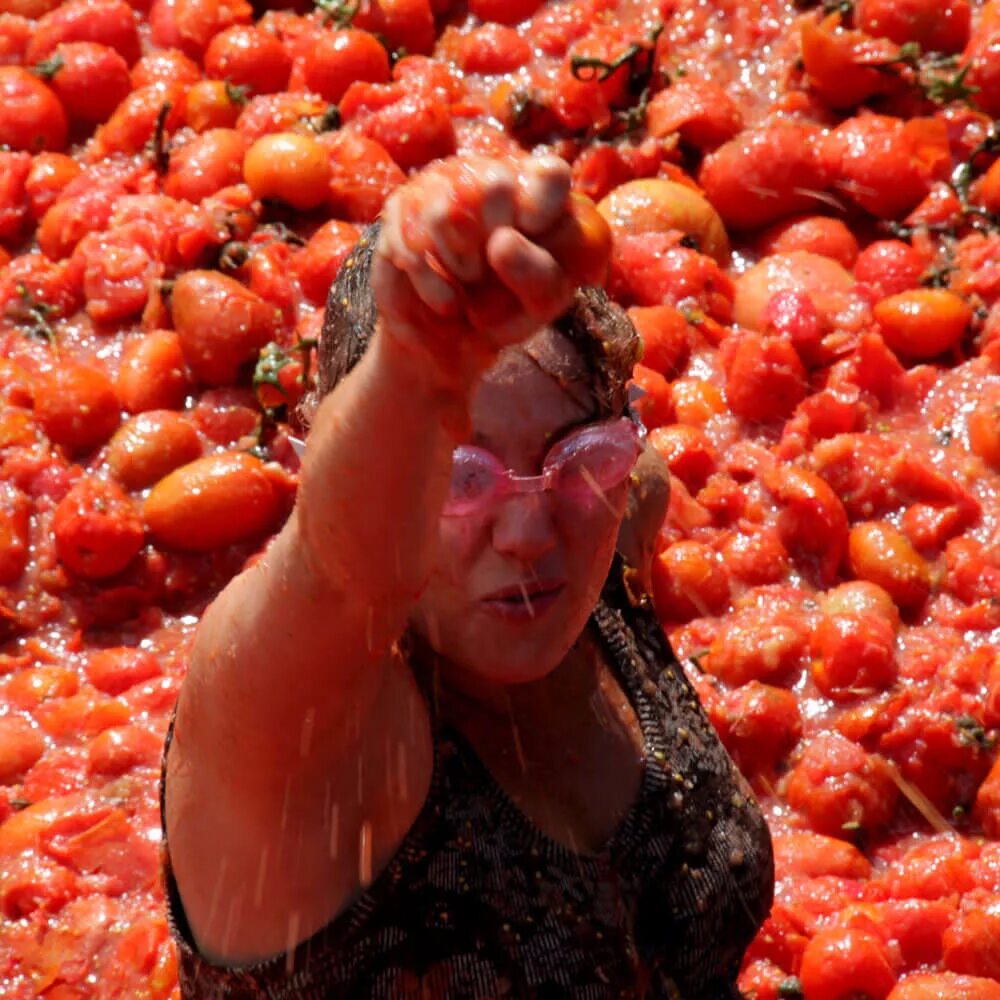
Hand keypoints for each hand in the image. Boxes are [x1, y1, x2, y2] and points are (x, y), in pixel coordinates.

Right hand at [371, 154, 606, 392]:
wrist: (448, 338)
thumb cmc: (505, 312)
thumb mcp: (539, 303)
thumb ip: (538, 273)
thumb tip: (501, 240)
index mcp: (536, 193)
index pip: (551, 174)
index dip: (543, 207)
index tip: (533, 240)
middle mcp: (487, 176)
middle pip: (497, 185)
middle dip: (496, 245)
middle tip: (495, 273)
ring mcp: (439, 186)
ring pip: (446, 212)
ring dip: (462, 267)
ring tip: (469, 284)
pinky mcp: (400, 210)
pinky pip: (412, 242)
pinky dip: (434, 285)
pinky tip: (446, 299)